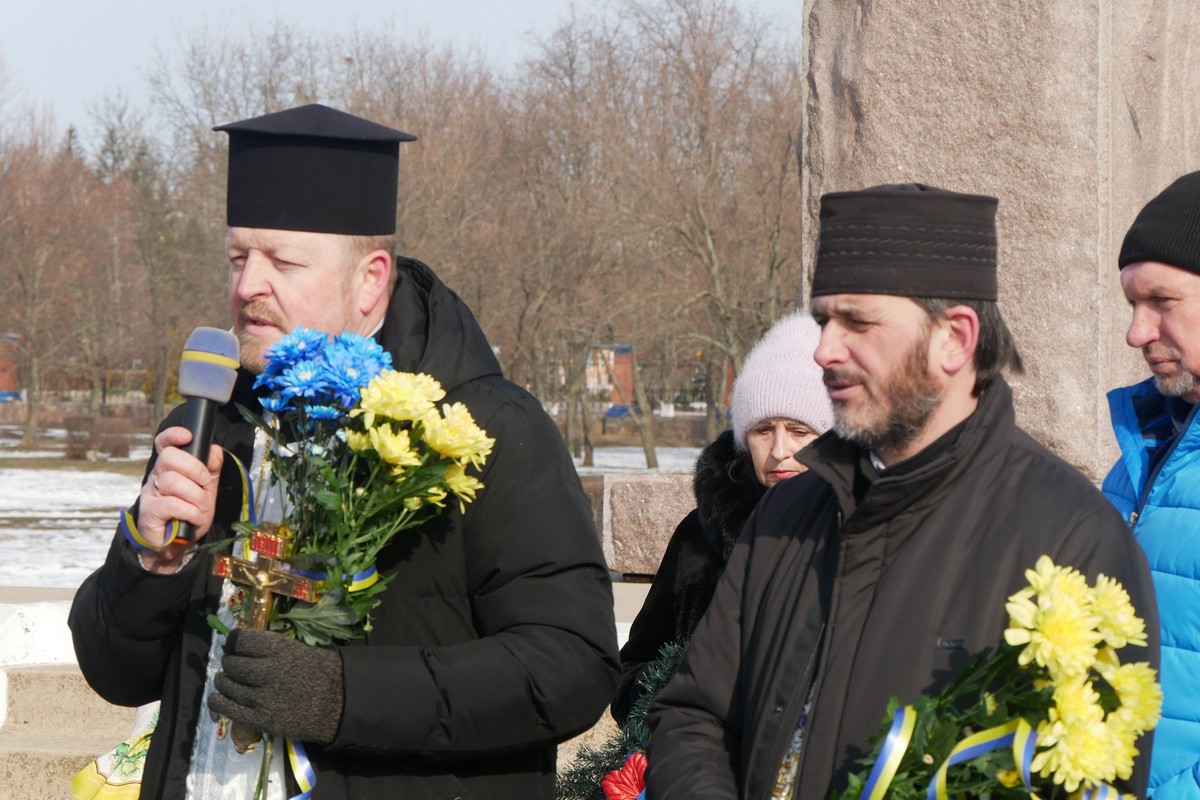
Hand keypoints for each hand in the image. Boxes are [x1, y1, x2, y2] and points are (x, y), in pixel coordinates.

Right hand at [137, 426, 222, 570]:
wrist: (177, 545)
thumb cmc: (189, 513)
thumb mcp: (207, 489)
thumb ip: (211, 469)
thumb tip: (215, 450)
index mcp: (170, 468)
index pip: (164, 444)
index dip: (173, 435)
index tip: (187, 436)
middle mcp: (157, 476)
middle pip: (169, 457)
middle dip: (194, 468)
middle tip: (204, 483)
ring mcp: (150, 493)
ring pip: (172, 481)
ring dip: (195, 496)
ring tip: (201, 508)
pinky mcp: (149, 512)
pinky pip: (171, 504)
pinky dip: (190, 512)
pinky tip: (194, 518)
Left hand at [209, 629, 343, 744]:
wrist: (340, 704)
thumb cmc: (324, 673)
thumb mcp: (301, 649)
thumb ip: (273, 649)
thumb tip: (245, 647)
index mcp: (279, 649)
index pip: (240, 640)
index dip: (233, 642)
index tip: (234, 646)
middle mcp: (268, 670)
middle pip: (231, 663)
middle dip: (229, 663)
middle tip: (233, 666)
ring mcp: (262, 696)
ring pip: (227, 685)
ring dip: (223, 682)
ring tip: (225, 681)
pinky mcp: (260, 718)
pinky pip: (228, 708)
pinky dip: (217, 701)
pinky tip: (217, 698)